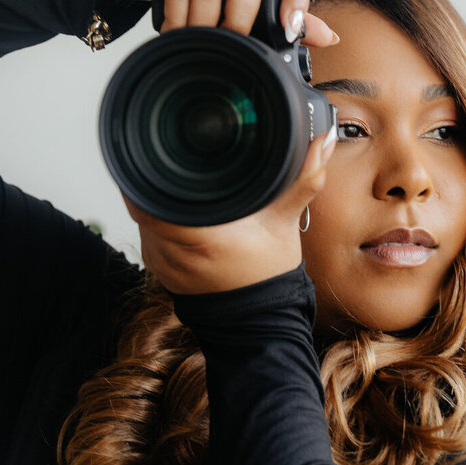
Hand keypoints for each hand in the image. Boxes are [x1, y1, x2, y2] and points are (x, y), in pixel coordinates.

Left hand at [124, 126, 337, 295]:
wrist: (258, 322)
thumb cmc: (268, 276)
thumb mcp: (286, 223)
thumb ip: (304, 179)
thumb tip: (322, 142)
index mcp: (198, 235)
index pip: (152, 194)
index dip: (154, 168)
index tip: (167, 150)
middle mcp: (170, 249)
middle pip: (144, 198)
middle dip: (159, 176)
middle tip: (178, 157)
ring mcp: (159, 260)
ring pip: (144, 213)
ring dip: (159, 196)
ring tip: (181, 181)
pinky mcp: (158, 266)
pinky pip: (150, 230)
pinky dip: (162, 216)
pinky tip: (182, 209)